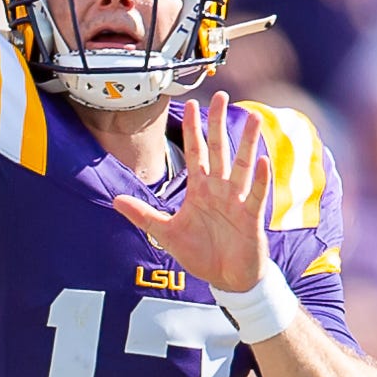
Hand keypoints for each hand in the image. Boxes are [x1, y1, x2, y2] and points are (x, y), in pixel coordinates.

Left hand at [115, 92, 268, 293]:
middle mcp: (220, 189)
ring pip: (242, 166)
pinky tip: (262, 161)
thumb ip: (143, 215)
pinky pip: (256, 195)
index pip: (196, 153)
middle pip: (219, 150)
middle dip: (218, 124)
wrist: (226, 279)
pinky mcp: (251, 218)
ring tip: (253, 118)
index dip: (193, 129)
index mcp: (200, 190)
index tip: (191, 104)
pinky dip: (260, 179)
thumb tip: (115, 200)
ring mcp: (238, 201)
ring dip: (247, 142)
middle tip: (221, 96)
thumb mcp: (166, 233)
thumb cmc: (201, 254)